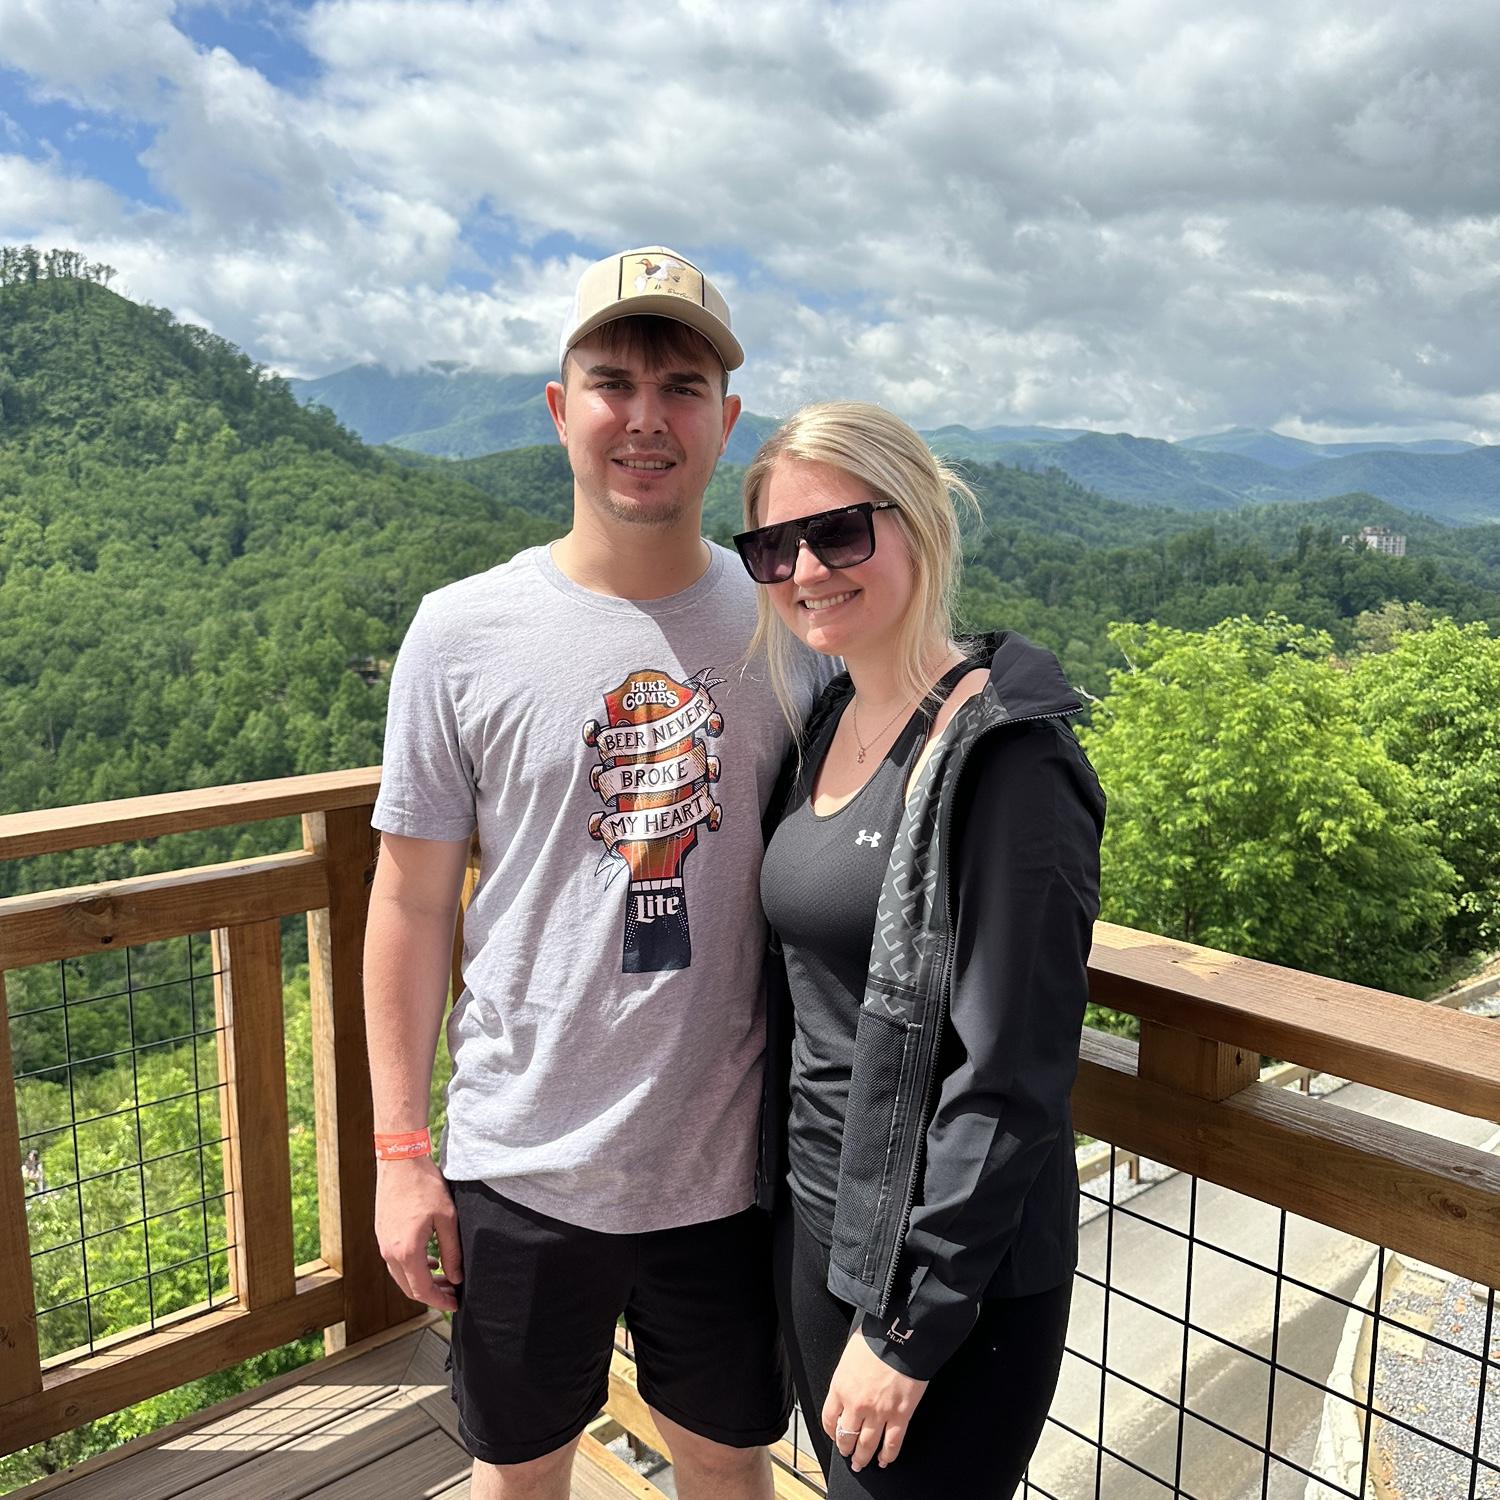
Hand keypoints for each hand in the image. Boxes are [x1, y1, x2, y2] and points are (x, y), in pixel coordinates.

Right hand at [374, 1155, 462, 1310]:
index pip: (422, 1290)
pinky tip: (430, 1261)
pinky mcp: (382, 1234)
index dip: (440, 1301)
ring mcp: (383, 1243)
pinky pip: (396, 1262)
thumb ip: (452, 1251)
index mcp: (406, 1251)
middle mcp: (390, 1252)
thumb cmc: (424, 1186)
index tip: (455, 1304)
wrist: (399, 1161)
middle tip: (453, 1293)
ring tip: (445, 1277)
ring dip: (422, 1281)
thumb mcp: (447, 1218)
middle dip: (432, 1295)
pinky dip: (413, 1268)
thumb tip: (456, 1277)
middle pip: (409, 1288)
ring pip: (401, 1276)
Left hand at [822, 1330, 928, 1471]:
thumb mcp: (850, 1354)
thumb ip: (846, 1374)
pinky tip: (885, 1459)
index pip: (829, 1419)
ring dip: (863, 1458)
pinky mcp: (900, 1415)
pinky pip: (892, 1443)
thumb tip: (848, 1382)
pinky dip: (888, 1455)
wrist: (900, 1336)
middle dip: (845, 1449)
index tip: (834, 1434)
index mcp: (841, 1386)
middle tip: (847, 1454)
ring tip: (862, 1463)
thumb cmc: (876, 1338)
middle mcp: (856, 1404)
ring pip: (867, 1446)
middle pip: (846, 1437)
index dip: (831, 1431)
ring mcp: (879, 1412)